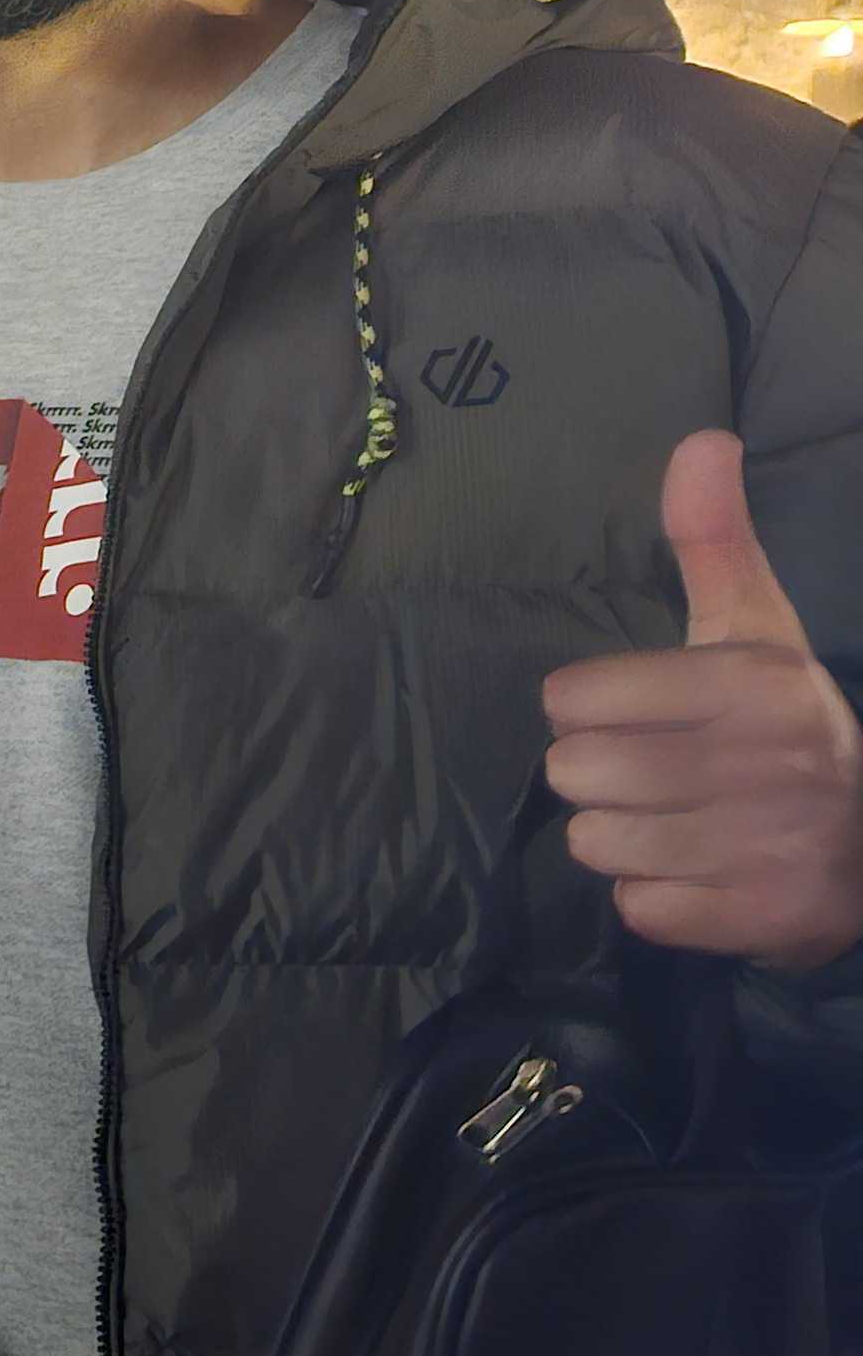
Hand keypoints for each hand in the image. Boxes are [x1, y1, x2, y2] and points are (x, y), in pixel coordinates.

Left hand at [545, 433, 862, 970]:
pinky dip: (659, 900)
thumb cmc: (785, 722)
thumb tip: (703, 438)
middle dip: (598, 779)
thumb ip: (713, 539)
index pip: (570, 701)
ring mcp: (771, 843)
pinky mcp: (769, 916)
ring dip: (623, 841)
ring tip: (683, 824)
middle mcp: (766, 760)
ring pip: (598, 845)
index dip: (587, 711)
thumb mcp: (756, 627)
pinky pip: (641, 910)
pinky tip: (704, 875)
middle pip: (574, 774)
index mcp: (751, 682)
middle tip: (656, 776)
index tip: (637, 716)